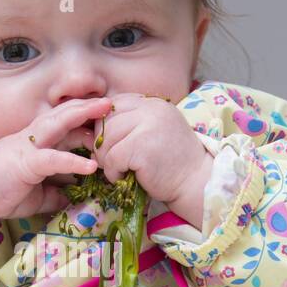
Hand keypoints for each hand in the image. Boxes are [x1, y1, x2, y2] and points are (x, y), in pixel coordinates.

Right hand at [0, 96, 112, 220]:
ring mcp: (29, 147)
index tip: (109, 118)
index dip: (86, 119)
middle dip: (90, 106)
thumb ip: (55, 193)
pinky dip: (73, 161)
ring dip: (84, 118)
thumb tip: (73, 199)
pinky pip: (53, 159)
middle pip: (65, 114)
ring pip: (60, 124)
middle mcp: (34, 138)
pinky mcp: (25, 163)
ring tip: (108, 113)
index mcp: (37, 142)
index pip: (65, 124)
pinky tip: (92, 166)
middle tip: (114, 101)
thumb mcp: (35, 194)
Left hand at [89, 93, 210, 210]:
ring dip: (105, 160)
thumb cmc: (171, 162)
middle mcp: (150, 109)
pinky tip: (124, 178)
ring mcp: (147, 126)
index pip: (114, 105)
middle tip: (110, 162)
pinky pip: (112, 158)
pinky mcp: (142, 147)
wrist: (195, 182)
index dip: (105, 125)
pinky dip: (113, 172)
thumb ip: (131, 124)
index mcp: (152, 104)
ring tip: (118, 170)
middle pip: (106, 121)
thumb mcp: (153, 133)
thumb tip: (92, 130)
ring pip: (105, 140)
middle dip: (101, 145)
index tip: (111, 144)